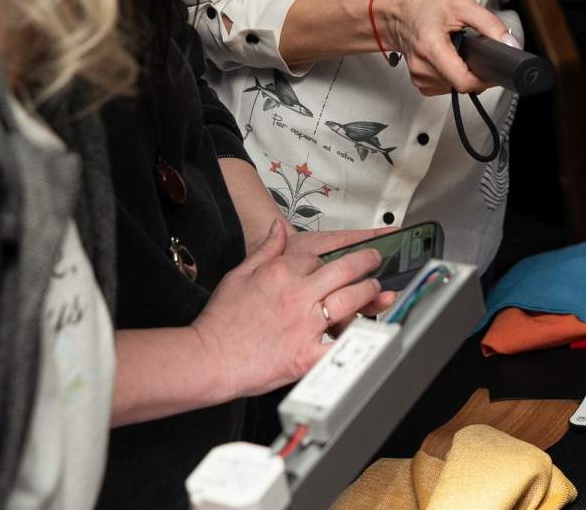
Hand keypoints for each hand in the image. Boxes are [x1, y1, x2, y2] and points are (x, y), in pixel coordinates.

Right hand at [188, 221, 386, 398]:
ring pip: (351, 300)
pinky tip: (370, 332)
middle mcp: (298, 294)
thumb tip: (278, 228)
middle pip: (345, 270)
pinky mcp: (307, 354)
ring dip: (369, 293)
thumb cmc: (221, 321)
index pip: (319, 257)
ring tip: (376, 290)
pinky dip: (358, 339)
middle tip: (374, 261)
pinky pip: (341, 344)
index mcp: (282, 272)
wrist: (208, 358)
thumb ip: (266, 249)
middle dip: (366, 262)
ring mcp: (306, 324)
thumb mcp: (238, 274)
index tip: (337, 261)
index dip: (330, 259)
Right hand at [375, 0, 509, 96]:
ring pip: (454, 87)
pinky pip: (445, 87)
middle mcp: (422, 67)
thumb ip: (489, 24)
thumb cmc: (425, 6)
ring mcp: (419, 77)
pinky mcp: (420, 83)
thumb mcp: (462, 4)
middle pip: (461, 85)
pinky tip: (448, 59)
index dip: (484, 79)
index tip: (492, 68)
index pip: (463, 81)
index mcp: (431, 47)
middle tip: (474, 51)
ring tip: (457, 50)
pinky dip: (452, 75)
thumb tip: (509, 43)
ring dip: (463, 73)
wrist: (397, 13)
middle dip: (474, 71)